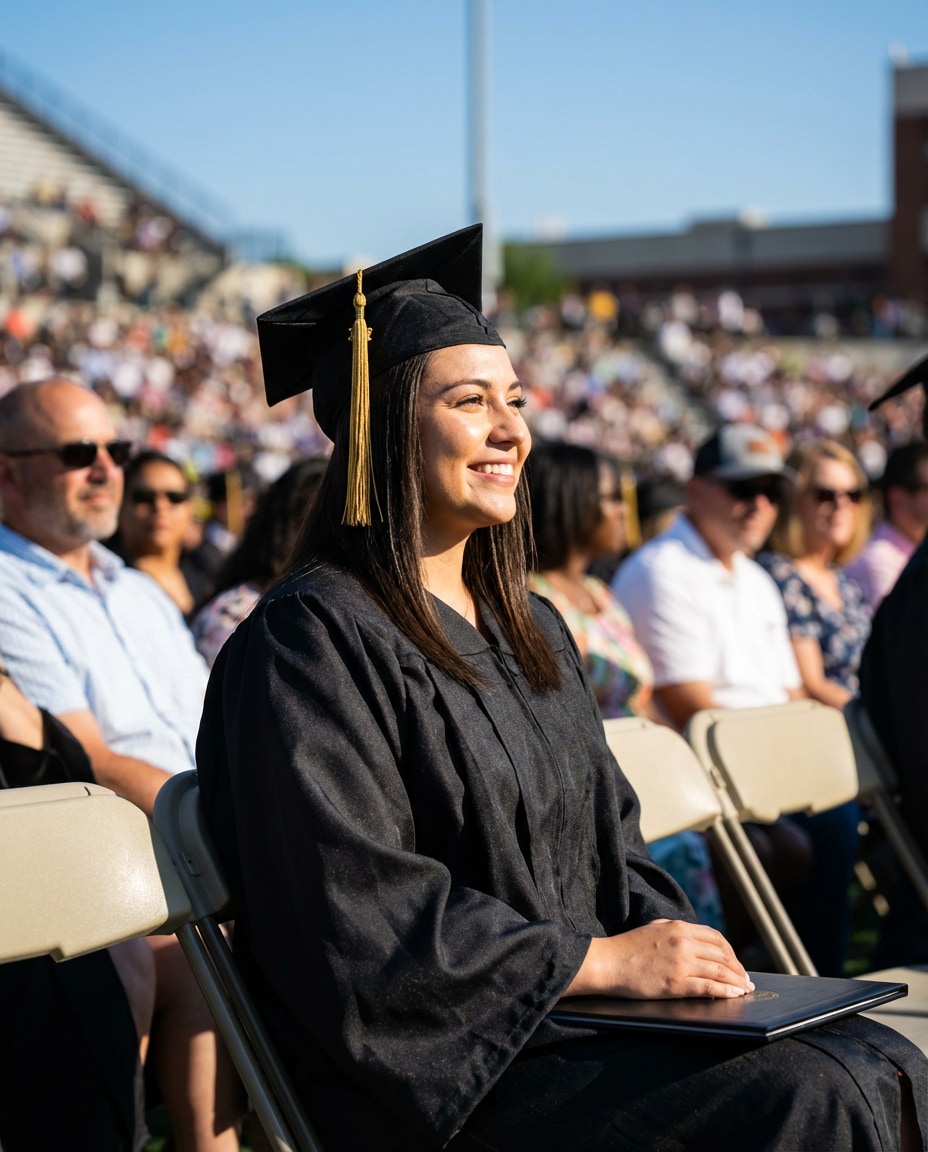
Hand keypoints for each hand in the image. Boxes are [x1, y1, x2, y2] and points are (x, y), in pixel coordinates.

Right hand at [566, 919, 753, 999]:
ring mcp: (681, 963)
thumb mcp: (655, 929)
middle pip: (723, 954)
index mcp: (679, 927)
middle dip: (738, 968)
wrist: (608, 962)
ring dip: (737, 981)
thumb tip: (697, 940)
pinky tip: (735, 995)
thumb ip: (677, 931)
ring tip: (745, 989)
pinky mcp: (676, 983)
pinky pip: (709, 987)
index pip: (716, 938)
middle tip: (746, 979)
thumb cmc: (628, 947)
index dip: (731, 951)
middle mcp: (684, 942)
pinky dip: (727, 991)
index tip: (736, 962)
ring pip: (720, 971)